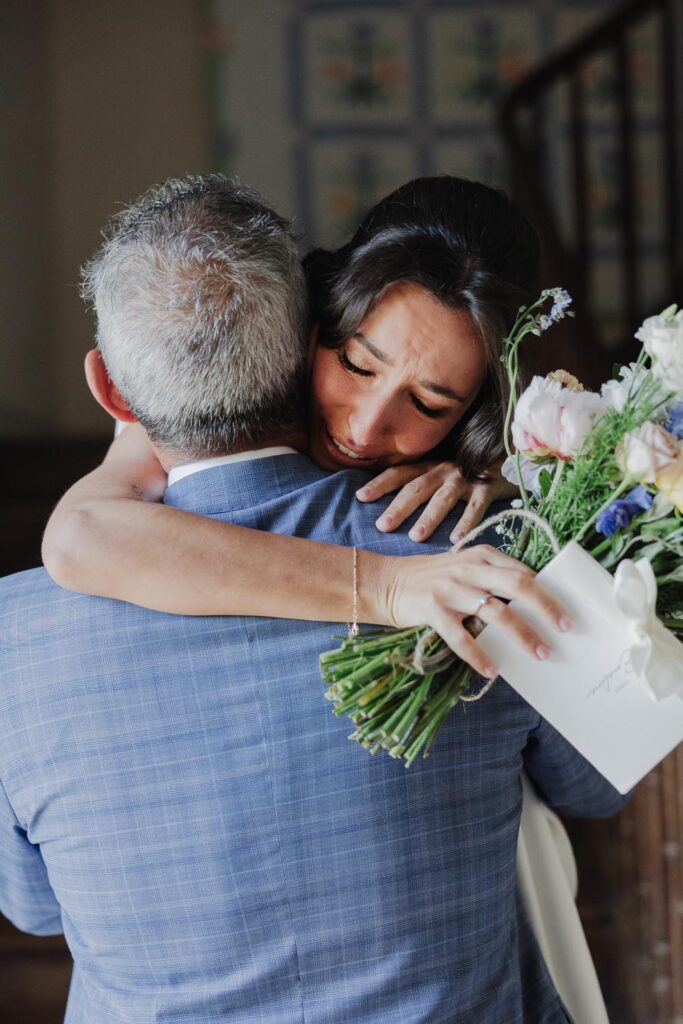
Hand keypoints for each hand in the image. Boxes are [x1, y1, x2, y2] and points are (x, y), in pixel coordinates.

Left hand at [356, 460, 518, 544]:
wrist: (509, 458)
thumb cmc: (468, 473)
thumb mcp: (442, 473)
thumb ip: (422, 485)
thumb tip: (392, 508)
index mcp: (430, 467)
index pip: (400, 474)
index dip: (380, 484)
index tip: (361, 497)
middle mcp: (444, 471)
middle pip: (417, 488)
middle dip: (399, 507)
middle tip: (382, 526)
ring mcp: (466, 479)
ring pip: (443, 498)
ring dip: (429, 517)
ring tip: (415, 537)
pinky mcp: (488, 487)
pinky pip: (476, 507)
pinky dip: (467, 523)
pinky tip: (457, 540)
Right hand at [379, 544, 571, 677]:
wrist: (386, 582)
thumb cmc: (431, 579)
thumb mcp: (465, 568)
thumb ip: (494, 576)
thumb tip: (533, 599)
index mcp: (482, 556)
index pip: (523, 572)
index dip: (548, 592)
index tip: (567, 612)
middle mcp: (469, 569)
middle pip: (518, 585)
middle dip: (546, 608)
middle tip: (565, 629)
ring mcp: (451, 589)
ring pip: (496, 612)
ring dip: (522, 635)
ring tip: (539, 653)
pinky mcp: (432, 610)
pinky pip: (461, 637)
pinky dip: (478, 655)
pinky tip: (492, 670)